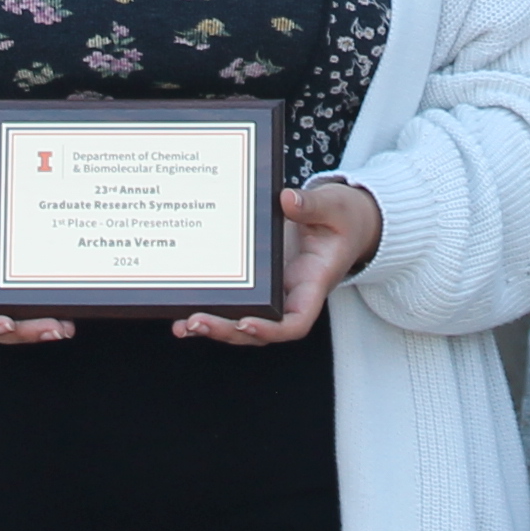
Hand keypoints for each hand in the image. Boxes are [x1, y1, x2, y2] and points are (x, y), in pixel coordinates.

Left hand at [182, 181, 382, 344]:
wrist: (347, 219)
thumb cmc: (344, 217)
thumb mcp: (334, 207)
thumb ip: (313, 206)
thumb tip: (287, 200)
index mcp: (313, 284)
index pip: (295, 322)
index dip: (270, 329)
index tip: (246, 323)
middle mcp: (291, 295)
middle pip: (259, 329)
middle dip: (226, 330)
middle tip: (195, 322)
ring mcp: (274, 290)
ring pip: (242, 320)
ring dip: (213, 326)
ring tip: (182, 325)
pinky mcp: (259, 279)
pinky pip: (236, 299)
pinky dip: (212, 307)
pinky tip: (183, 307)